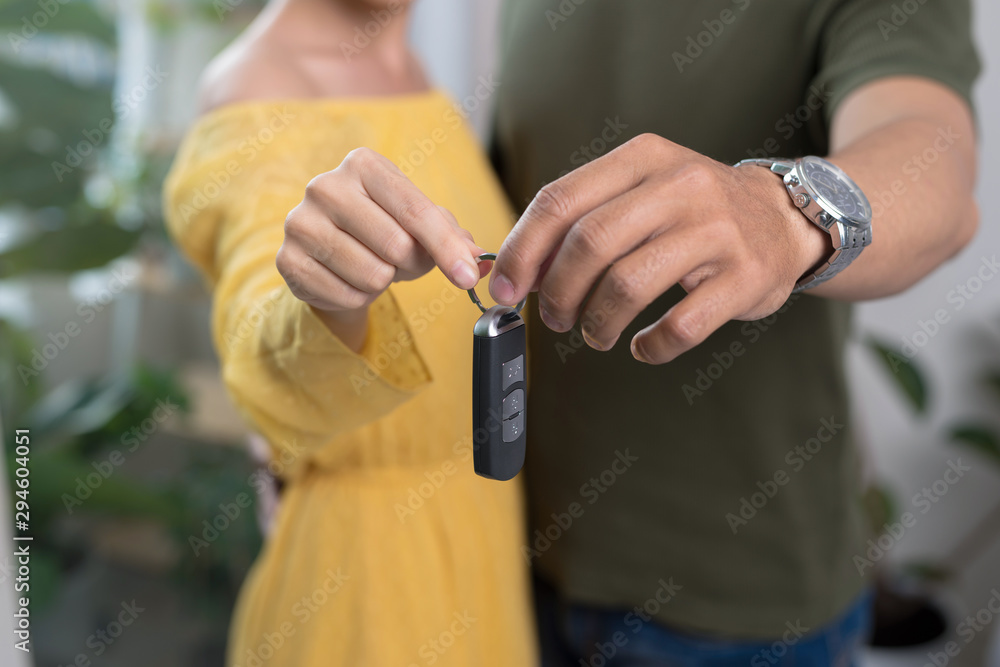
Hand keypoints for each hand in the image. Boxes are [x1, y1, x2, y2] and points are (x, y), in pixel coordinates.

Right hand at [277, 147, 485, 317]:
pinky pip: (347, 295)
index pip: (416, 211)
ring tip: (371, 266)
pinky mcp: (287, 261)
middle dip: (412, 265)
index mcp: (363, 165)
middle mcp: (326, 186)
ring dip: (383, 282)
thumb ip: (454, 239)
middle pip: (397, 245)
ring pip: (372, 274)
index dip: (446, 248)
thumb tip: (479, 262)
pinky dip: (358, 297)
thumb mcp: (420, 225)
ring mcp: (300, 223)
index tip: (467, 277)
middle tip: (402, 262)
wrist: (329, 257)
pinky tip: (348, 280)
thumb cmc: (383, 232)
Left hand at [489, 134, 828, 363]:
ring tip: (595, 335)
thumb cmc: (694, 211)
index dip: (522, 251)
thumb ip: (584, 219)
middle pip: (589, 244)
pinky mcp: (744, 276)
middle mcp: (680, 186)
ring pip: (628, 285)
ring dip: (597, 322)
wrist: (786, 219)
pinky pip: (681, 325)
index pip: (560, 200)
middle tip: (555, 318)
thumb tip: (520, 271)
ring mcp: (716, 230)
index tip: (505, 289)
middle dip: (557, 292)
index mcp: (643, 158)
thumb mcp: (642, 190)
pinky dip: (651, 346)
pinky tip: (644, 347)